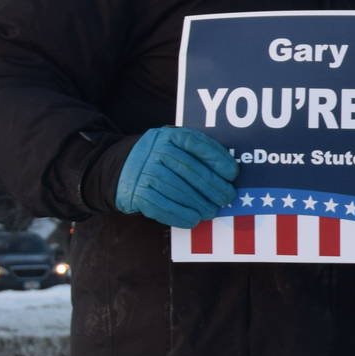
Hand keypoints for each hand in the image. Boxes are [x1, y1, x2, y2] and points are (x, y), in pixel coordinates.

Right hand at [113, 127, 237, 227]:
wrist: (122, 168)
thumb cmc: (161, 158)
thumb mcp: (176, 145)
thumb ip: (199, 151)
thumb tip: (230, 171)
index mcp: (169, 136)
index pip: (197, 144)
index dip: (217, 159)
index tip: (233, 174)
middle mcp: (156, 151)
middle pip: (191, 171)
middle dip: (213, 187)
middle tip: (228, 198)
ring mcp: (145, 172)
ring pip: (179, 191)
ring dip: (200, 204)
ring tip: (213, 211)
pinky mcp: (138, 193)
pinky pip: (163, 207)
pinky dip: (181, 215)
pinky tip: (194, 219)